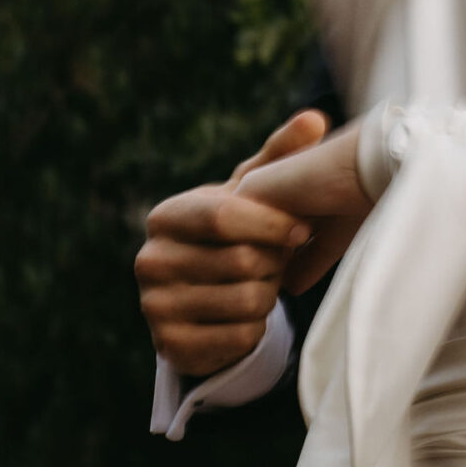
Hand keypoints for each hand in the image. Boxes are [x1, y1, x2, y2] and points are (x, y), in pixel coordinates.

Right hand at [134, 108, 325, 377]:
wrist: (197, 293)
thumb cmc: (231, 230)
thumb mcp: (249, 192)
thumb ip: (280, 156)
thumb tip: (315, 118)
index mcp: (165, 215)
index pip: (223, 216)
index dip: (271, 223)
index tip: (304, 228)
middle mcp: (150, 261)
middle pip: (240, 262)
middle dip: (274, 262)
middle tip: (282, 260)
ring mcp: (154, 308)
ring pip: (246, 302)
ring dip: (270, 294)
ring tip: (266, 282)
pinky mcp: (169, 348)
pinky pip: (240, 339)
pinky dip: (258, 327)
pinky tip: (251, 314)